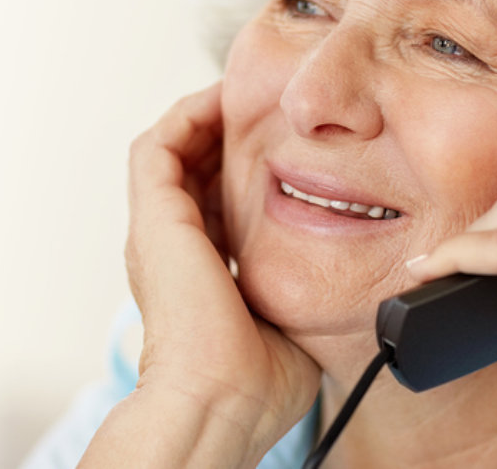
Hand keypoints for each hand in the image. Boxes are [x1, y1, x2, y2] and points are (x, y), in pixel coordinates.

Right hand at [119, 82, 319, 464]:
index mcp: (198, 275)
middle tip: (267, 110)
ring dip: (203, 119)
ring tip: (244, 96)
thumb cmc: (258, 384)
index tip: (283, 149)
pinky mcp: (154, 218)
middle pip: (192, 171)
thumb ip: (303, 292)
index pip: (216, 205)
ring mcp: (157, 232)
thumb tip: (343, 280)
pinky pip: (158, 147)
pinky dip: (186, 118)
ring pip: (169, 151)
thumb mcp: (290, 320)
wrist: (222, 400)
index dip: (245, 173)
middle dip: (227, 137)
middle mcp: (170, 250)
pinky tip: (223, 102)